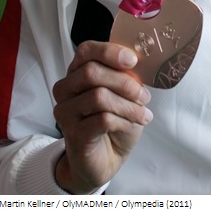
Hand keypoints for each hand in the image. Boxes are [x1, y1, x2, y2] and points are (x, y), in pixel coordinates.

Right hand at [52, 40, 152, 193]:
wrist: (105, 159)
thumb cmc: (114, 121)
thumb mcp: (123, 93)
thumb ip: (125, 74)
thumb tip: (137, 60)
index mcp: (77, 72)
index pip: (86, 50)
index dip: (110, 52)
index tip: (133, 61)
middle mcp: (66, 89)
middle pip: (91, 72)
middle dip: (125, 83)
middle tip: (144, 96)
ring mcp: (66, 112)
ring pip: (98, 96)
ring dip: (128, 105)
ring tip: (143, 114)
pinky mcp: (73, 134)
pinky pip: (102, 119)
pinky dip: (124, 120)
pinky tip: (131, 125)